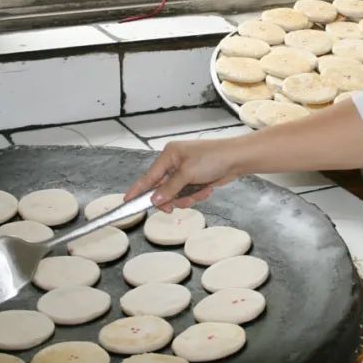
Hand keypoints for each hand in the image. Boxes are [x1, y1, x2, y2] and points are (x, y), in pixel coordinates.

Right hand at [125, 138, 239, 211]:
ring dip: (187, 197)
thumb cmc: (212, 159)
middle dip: (171, 198)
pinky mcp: (196, 179)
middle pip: (162, 188)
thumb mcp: (188, 174)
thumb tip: (154, 200)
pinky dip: (196, 195)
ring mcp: (186, 171)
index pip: (149, 176)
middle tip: (173, 207)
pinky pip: (188, 193)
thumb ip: (169, 188)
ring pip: (176, 194)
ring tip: (200, 192)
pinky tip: (207, 189)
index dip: (138, 190)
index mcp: (169, 155)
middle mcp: (175, 162)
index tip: (126, 201)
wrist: (236, 159)